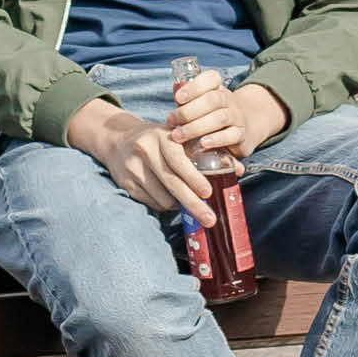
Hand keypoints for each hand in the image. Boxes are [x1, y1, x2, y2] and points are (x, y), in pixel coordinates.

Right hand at [66, 101, 214, 219]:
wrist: (118, 140)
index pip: (178, 161)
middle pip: (171, 184)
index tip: (208, 193)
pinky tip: (168, 196)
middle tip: (210, 219)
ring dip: (178, 204)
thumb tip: (239, 170)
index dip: (194, 178)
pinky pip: (152, 203)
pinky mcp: (126, 184)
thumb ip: (209, 153)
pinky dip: (164, 205)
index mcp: (162, 137)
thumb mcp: (180, 139)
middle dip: (193, 204)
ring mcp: (133, 169)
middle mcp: (145, 151)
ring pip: (162, 198)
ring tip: (186, 199)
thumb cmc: (160, 141)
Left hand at [168, 70, 288, 158]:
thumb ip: (187, 95)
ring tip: (179, 136)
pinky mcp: (241, 135)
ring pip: (220, 118)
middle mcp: (229, 100)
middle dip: (188, 111)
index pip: (211, 78)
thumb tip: (177, 85)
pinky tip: (202, 144)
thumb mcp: (199, 102)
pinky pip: (232, 135)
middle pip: (212, 100)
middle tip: (171, 121)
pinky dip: (216, 139)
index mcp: (218, 88)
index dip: (194, 87)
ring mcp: (237, 117)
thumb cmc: (211, 114)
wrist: (242, 128)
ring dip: (196, 127)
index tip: (178, 98)